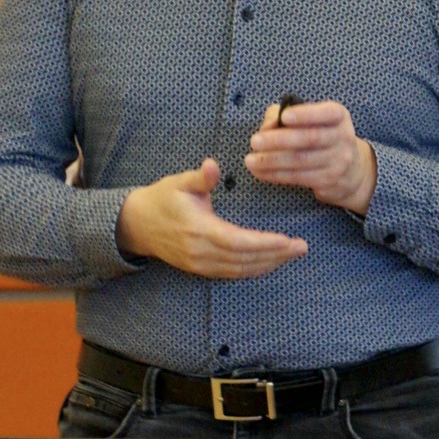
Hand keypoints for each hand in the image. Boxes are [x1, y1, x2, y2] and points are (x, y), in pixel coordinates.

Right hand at [116, 158, 306, 278]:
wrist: (137, 225)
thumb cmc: (162, 199)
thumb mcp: (179, 183)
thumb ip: (201, 177)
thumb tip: (213, 165)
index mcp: (199, 230)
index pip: (238, 242)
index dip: (265, 244)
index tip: (287, 241)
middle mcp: (201, 252)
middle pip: (245, 260)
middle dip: (276, 255)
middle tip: (301, 247)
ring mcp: (200, 264)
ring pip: (241, 270)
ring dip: (268, 264)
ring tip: (292, 254)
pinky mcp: (201, 270)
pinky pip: (232, 274)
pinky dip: (254, 269)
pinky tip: (270, 262)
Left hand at [245, 101, 376, 215]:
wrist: (351, 172)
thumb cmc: (321, 137)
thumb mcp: (311, 120)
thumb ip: (284, 115)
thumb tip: (266, 127)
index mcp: (339, 116)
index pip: (327, 113)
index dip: (305, 114)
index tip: (284, 116)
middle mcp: (343, 138)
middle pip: (310, 138)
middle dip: (279, 140)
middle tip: (254, 141)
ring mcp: (338, 162)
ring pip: (301, 161)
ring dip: (272, 161)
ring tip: (250, 160)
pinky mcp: (329, 181)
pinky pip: (298, 177)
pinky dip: (276, 175)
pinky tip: (260, 172)